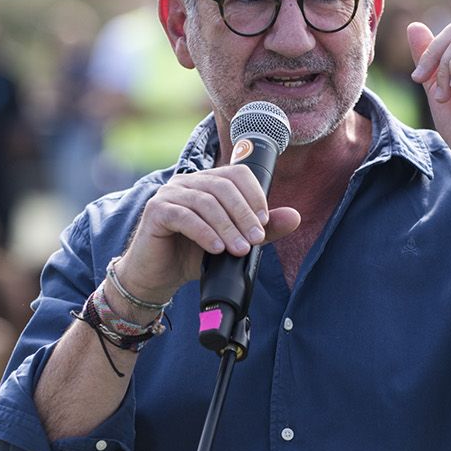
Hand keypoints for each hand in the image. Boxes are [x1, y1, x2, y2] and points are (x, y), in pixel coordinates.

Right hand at [118, 165, 300, 302]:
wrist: (157, 276)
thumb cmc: (193, 256)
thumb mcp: (232, 242)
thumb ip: (261, 229)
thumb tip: (294, 217)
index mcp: (207, 183)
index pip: (236, 174)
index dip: (254, 196)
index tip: (264, 222)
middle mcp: (188, 183)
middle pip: (222, 186)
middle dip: (243, 214)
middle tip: (256, 239)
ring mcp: (169, 194)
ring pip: (205, 202)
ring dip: (226, 227)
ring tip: (239, 249)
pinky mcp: (156, 211)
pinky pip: (183, 216)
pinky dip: (204, 232)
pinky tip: (215, 249)